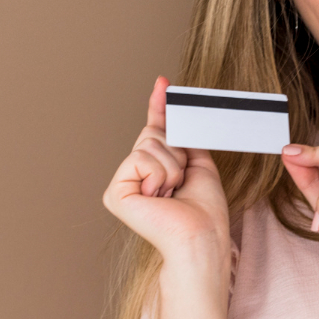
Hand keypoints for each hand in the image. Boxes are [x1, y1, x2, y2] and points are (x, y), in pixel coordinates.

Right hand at [103, 76, 230, 272]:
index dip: (159, 106)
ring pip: (148, 144)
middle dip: (176, 152)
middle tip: (181, 181)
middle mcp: (133, 176)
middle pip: (152, 134)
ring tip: (172, 192)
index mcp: (153, 170)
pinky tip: (159, 196)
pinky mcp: (114, 193)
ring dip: (172, 166)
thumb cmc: (204, 209)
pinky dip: (159, 174)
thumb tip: (172, 105)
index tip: (163, 82)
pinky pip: (140, 158)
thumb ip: (182, 135)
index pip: (155, 130)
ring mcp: (121, 184)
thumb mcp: (197, 161)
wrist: (201, 235)